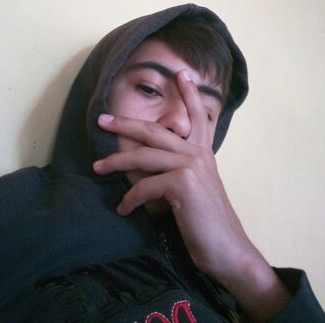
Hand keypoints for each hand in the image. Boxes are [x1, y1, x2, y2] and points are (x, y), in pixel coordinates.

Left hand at [94, 70, 290, 321]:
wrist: (228, 251)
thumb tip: (144, 165)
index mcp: (203, 154)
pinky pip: (144, 187)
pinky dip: (130, 199)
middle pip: (156, 130)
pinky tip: (123, 209)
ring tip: (97, 167)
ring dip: (115, 162)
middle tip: (102, 118)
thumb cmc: (206, 222)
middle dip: (125, 122)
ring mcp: (191, 167)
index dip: (189, 94)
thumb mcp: (193, 190)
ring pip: (143, 155)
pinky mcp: (182, 184)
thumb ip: (176, 172)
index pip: (198, 117)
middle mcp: (198, 155)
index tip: (181, 73)